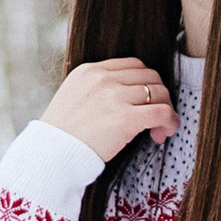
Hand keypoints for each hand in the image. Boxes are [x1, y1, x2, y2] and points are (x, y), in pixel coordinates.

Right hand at [43, 57, 177, 160]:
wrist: (50, 156)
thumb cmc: (62, 135)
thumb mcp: (73, 98)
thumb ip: (97, 91)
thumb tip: (127, 98)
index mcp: (90, 71)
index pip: (134, 65)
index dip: (145, 83)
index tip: (144, 103)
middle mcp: (104, 79)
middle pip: (151, 76)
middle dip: (159, 96)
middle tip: (154, 119)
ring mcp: (115, 97)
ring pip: (160, 93)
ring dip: (166, 110)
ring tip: (158, 130)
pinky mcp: (126, 118)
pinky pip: (163, 112)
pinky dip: (170, 122)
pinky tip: (162, 134)